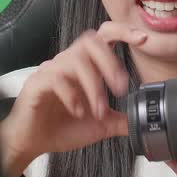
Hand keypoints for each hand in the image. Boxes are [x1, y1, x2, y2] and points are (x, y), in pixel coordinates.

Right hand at [0, 21, 148, 176]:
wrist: (32, 143)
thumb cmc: (60, 128)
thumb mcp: (100, 126)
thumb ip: (122, 120)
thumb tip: (144, 121)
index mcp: (85, 68)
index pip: (102, 37)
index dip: (122, 32)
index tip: (143, 39)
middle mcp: (68, 64)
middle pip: (90, 41)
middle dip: (110, 62)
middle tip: (120, 89)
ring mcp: (51, 71)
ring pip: (76, 61)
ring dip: (94, 87)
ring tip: (99, 111)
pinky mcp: (37, 84)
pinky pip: (55, 78)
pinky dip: (72, 95)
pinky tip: (78, 111)